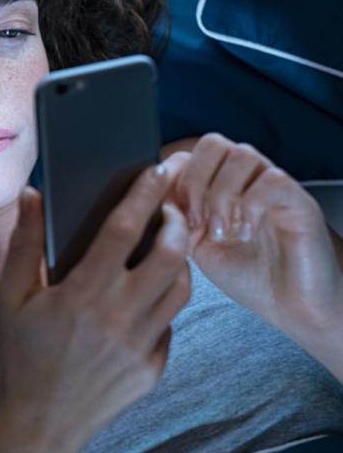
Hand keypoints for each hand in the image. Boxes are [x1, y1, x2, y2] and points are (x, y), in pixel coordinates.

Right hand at [0, 163, 190, 447]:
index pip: (124, 229)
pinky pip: (171, 323)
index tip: (156, 171)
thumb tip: (32, 194)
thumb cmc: (20, 353)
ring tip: (165, 244)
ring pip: (180, 287)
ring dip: (178, 258)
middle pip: (169, 254)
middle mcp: (120, 315)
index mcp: (84, 292)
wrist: (41, 421)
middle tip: (167, 209)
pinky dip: (164, 300)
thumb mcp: (10, 296)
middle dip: (175, 222)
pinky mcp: (154, 367)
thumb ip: (24, 242)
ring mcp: (142, 344)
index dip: (144, 195)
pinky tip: (146, 294)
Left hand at [163, 132, 342, 333]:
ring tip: (220, 232)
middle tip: (194, 220)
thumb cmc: (248, 277)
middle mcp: (245, 180)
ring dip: (221, 194)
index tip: (167, 212)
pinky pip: (272, 180)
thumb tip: (154, 199)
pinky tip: (246, 233)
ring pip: (241, 154)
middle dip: (194, 180)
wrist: (294, 307)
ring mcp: (272, 187)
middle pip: (212, 144)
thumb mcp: (196, 248)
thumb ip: (175, 221)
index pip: (188, 155)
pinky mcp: (298, 201)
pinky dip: (250, 205)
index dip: (172, 177)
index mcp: (216, 186)